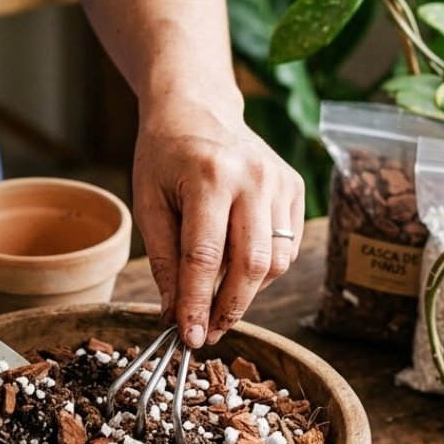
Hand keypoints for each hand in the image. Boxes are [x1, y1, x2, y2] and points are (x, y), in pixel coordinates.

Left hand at [133, 100, 303, 348]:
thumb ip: (163, 259)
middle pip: (251, 264)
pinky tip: (237, 265)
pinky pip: (287, 247)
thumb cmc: (165, 155)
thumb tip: (174, 315)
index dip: (197, 304)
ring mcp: (280, 181)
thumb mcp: (149, 203)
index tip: (189, 337)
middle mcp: (253, 178)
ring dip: (247, 291)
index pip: (205, 257)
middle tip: (208, 333)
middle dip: (229, 309)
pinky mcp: (294, 187)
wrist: (197, 106)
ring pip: (275, 261)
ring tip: (217, 298)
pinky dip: (264, 269)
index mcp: (209, 177)